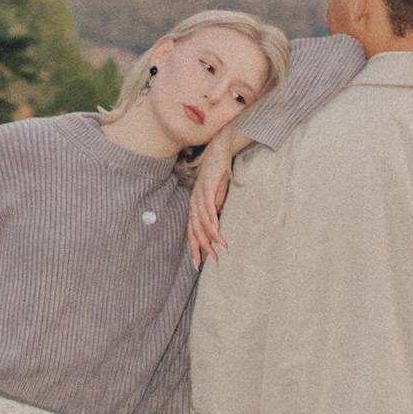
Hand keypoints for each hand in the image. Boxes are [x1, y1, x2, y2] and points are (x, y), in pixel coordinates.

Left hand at [188, 131, 241, 266]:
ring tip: (221, 250)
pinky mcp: (208, 187)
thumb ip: (217, 209)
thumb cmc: (220, 172)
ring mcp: (199, 194)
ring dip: (212, 237)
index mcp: (195, 205)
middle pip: (194, 230)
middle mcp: (194, 202)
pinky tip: (217, 231)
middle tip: (210, 263)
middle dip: (202, 248)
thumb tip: (218, 225)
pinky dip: (212, 220)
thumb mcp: (218, 195)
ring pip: (202, 222)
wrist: (220, 148)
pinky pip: (208, 207)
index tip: (198, 265)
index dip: (194, 248)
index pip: (192, 231)